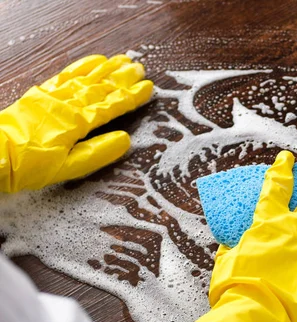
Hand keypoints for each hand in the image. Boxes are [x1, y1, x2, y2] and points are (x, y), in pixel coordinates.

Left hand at [0, 54, 152, 191]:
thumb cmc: (30, 164)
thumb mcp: (68, 167)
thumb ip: (98, 153)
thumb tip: (125, 140)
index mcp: (78, 122)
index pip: (112, 106)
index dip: (132, 97)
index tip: (148, 88)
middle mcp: (69, 103)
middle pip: (102, 87)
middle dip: (124, 78)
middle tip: (141, 68)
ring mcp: (55, 95)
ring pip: (88, 77)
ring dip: (108, 68)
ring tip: (124, 60)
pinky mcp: (43, 93)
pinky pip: (67, 73)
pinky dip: (83, 65)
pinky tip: (95, 60)